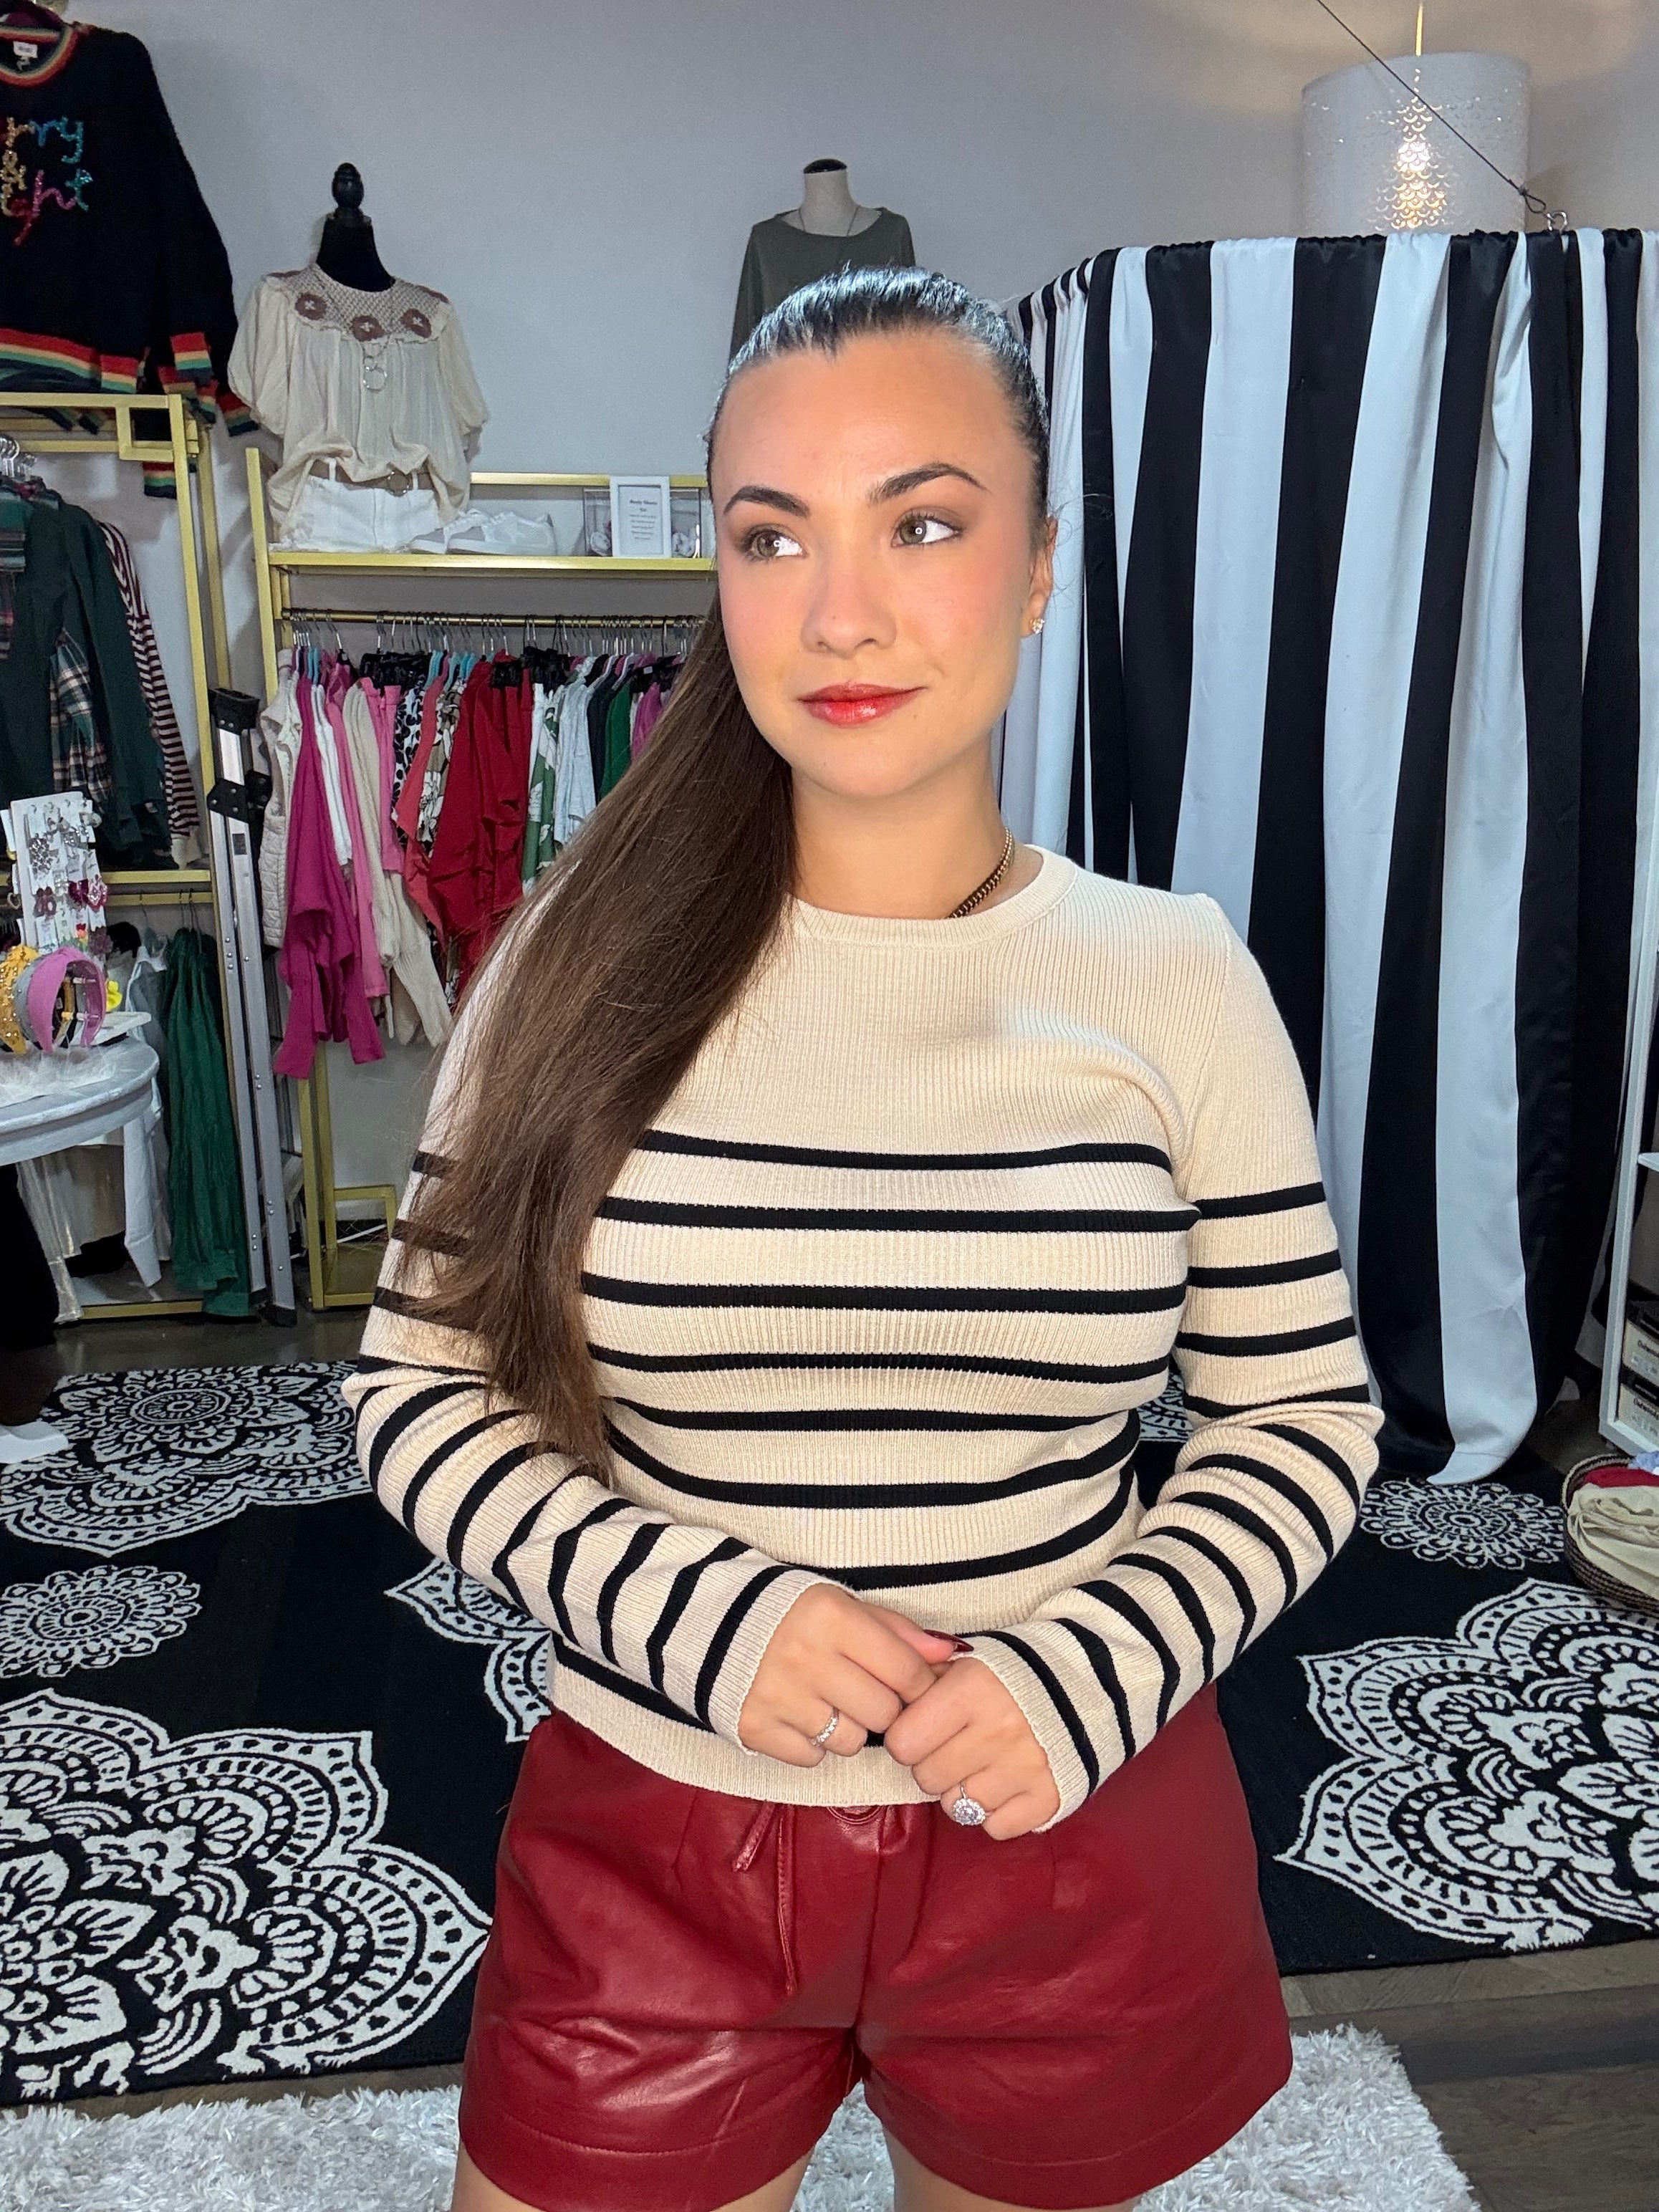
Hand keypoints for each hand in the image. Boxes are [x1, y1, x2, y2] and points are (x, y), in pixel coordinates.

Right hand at [738, 1586, 957, 1764]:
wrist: (711, 1623)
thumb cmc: (792, 1613)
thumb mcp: (843, 1605)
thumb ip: (896, 1631)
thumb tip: (950, 1653)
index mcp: (832, 1617)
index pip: (906, 1671)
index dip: (920, 1686)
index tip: (914, 1687)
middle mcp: (806, 1656)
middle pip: (883, 1713)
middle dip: (882, 1707)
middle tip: (863, 1692)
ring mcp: (778, 1695)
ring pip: (850, 1741)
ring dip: (848, 1727)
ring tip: (828, 1701)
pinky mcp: (754, 1727)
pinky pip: (812, 1757)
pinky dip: (813, 1743)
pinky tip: (800, 1714)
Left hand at [884, 1656, 1060, 1838]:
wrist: (1084, 1686)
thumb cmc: (1010, 1675)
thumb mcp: (966, 1662)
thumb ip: (923, 1675)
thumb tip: (886, 1692)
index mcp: (972, 1689)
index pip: (903, 1742)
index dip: (909, 1738)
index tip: (924, 1729)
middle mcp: (998, 1730)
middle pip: (927, 1778)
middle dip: (933, 1764)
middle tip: (955, 1747)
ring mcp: (1026, 1768)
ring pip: (958, 1808)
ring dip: (963, 1790)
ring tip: (982, 1764)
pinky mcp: (1048, 1798)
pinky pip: (995, 1828)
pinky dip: (996, 1812)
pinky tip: (1005, 1783)